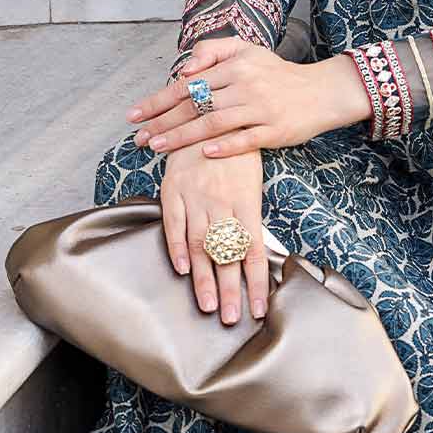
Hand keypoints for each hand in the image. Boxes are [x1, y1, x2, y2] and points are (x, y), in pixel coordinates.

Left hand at [127, 39, 370, 158]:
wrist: (323, 91)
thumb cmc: (279, 74)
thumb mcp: (247, 50)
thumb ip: (212, 51)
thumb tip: (184, 69)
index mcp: (235, 67)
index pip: (187, 85)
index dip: (158, 101)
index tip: (134, 115)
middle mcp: (245, 86)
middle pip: (195, 106)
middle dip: (162, 123)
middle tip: (139, 138)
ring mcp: (261, 109)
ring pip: (214, 123)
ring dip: (182, 136)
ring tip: (158, 147)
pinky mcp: (277, 130)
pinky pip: (247, 139)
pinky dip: (225, 146)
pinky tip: (205, 153)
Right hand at [159, 143, 268, 322]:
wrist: (209, 114)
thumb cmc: (236, 154)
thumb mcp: (252, 184)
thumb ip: (249, 220)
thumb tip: (254, 257)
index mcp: (247, 203)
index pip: (255, 251)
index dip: (257, 282)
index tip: (258, 310)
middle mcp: (223, 203)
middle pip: (228, 254)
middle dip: (230, 290)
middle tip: (229, 318)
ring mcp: (197, 197)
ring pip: (201, 245)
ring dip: (205, 278)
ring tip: (207, 306)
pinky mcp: (173, 190)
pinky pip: (174, 223)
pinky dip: (176, 248)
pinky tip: (183, 270)